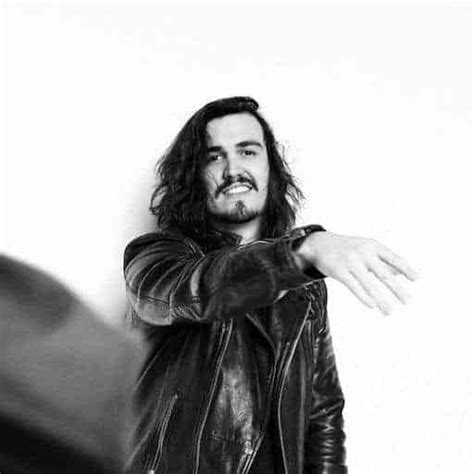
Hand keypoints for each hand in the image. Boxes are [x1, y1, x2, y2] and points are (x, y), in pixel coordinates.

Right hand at [294, 232, 418, 314]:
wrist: (319, 244)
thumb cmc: (347, 248)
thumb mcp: (366, 248)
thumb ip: (382, 260)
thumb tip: (400, 274)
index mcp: (373, 245)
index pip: (393, 258)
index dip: (405, 268)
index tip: (416, 278)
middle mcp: (363, 253)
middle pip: (384, 274)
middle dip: (396, 289)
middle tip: (407, 301)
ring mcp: (351, 262)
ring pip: (369, 284)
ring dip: (381, 299)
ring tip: (389, 311)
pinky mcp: (339, 271)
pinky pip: (354, 287)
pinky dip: (364, 297)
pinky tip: (372, 305)